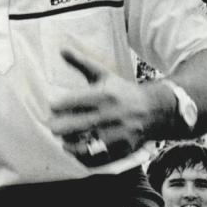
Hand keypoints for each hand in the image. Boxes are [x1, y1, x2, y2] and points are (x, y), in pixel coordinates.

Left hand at [49, 48, 167, 165]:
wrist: (155, 109)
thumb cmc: (122, 91)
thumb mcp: (104, 75)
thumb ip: (81, 63)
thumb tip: (61, 49)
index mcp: (103, 95)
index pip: (70, 102)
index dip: (56, 106)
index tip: (52, 108)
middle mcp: (109, 114)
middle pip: (74, 126)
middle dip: (58, 128)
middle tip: (51, 128)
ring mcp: (117, 133)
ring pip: (84, 145)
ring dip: (70, 145)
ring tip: (64, 142)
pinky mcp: (123, 147)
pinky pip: (99, 158)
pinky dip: (85, 158)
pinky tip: (77, 152)